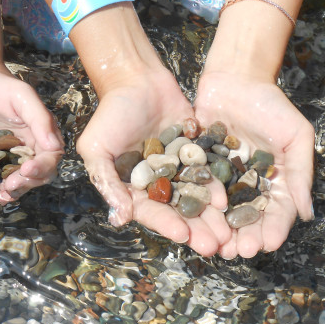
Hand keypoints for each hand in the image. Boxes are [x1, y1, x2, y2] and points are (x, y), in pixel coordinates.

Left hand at [0, 68, 63, 204]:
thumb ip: (40, 119)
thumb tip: (55, 147)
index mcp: (41, 134)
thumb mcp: (21, 96)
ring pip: (19, 180)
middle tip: (8, 186)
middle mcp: (30, 147)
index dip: (41, 168)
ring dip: (13, 191)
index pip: (50, 158)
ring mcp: (11, 155)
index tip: (26, 170)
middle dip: (26, 183)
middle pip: (37, 174)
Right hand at [77, 68, 230, 256]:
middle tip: (215, 244)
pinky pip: (209, 171)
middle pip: (179, 211)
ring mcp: (179, 168)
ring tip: (228, 232)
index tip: (184, 236)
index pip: (152, 212)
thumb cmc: (111, 113)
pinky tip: (228, 199)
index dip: (168, 225)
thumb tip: (121, 217)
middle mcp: (158, 183)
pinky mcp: (196, 152)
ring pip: (197, 196)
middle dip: (197, 228)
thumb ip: (107, 181)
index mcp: (134, 188)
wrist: (136, 78)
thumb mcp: (96, 147)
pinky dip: (217, 185)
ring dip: (211, 215)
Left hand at [195, 71, 314, 258]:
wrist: (236, 77)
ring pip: (223, 213)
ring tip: (218, 247)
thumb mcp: (296, 136)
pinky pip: (198, 194)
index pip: (277, 212)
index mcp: (276, 182)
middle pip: (248, 219)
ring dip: (221, 232)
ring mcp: (224, 180)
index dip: (273, 229)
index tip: (268, 244)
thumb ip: (301, 174)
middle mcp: (249, 186)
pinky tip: (194, 224)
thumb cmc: (272, 104)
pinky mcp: (200, 170)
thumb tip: (305, 213)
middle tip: (240, 252)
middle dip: (245, 238)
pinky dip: (198, 210)